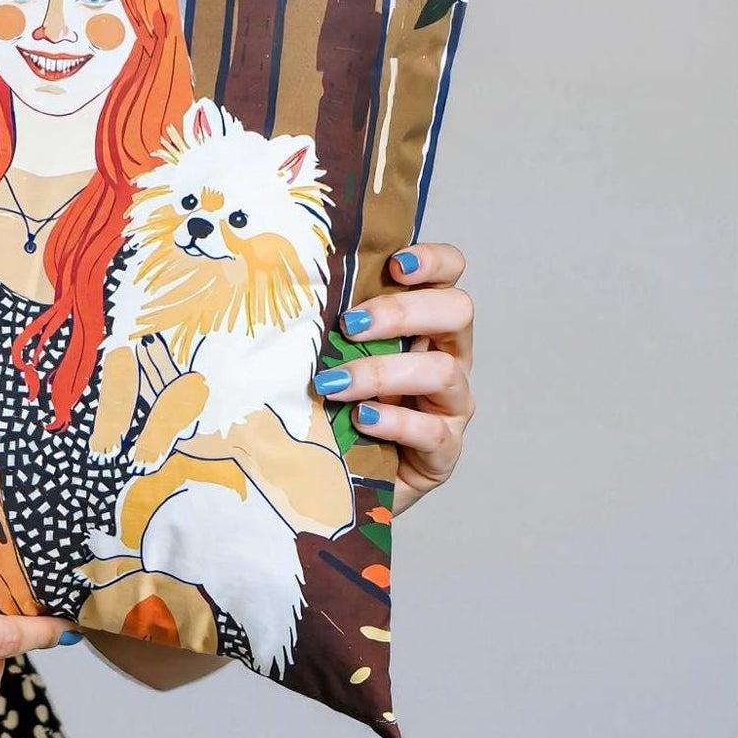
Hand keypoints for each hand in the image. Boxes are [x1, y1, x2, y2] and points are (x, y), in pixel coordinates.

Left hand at [323, 242, 474, 517]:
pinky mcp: (443, 452)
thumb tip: (280, 278)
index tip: (394, 264)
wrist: (334, 476)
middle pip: (457, 311)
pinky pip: (434, 431)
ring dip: (382, 372)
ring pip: (443, 372)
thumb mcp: (328, 352)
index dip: (433, 261)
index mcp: (422, 323)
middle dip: (402, 312)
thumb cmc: (329, 402)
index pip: (450, 274)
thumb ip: (326, 319)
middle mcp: (446, 356)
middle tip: (349, 324)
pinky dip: (395, 422)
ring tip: (333, 383)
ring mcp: (450, 405)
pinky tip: (362, 419)